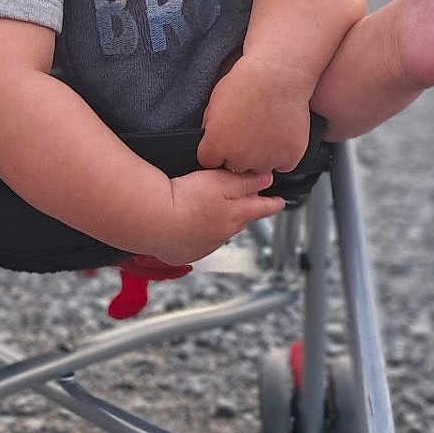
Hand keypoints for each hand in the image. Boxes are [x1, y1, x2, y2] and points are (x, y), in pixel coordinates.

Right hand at [150, 168, 284, 265]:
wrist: (153, 220)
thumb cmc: (185, 199)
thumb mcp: (221, 182)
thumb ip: (245, 181)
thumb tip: (267, 180)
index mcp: (236, 215)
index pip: (260, 209)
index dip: (271, 204)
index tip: (280, 202)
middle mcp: (222, 234)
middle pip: (239, 221)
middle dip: (243, 212)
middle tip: (245, 202)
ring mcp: (202, 246)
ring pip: (217, 232)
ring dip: (218, 223)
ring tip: (209, 211)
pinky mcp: (183, 252)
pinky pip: (195, 243)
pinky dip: (195, 234)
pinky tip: (186, 225)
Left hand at [198, 56, 311, 174]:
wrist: (277, 75)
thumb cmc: (245, 82)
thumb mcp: (214, 103)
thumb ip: (211, 130)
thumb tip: (212, 142)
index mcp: (215, 146)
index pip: (210, 161)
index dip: (218, 150)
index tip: (227, 139)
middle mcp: (238, 159)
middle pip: (236, 167)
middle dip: (240, 154)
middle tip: (250, 132)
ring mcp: (265, 160)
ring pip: (260, 168)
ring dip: (262, 156)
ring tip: (267, 130)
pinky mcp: (288, 158)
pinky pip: (283, 165)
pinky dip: (283, 154)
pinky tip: (281, 134)